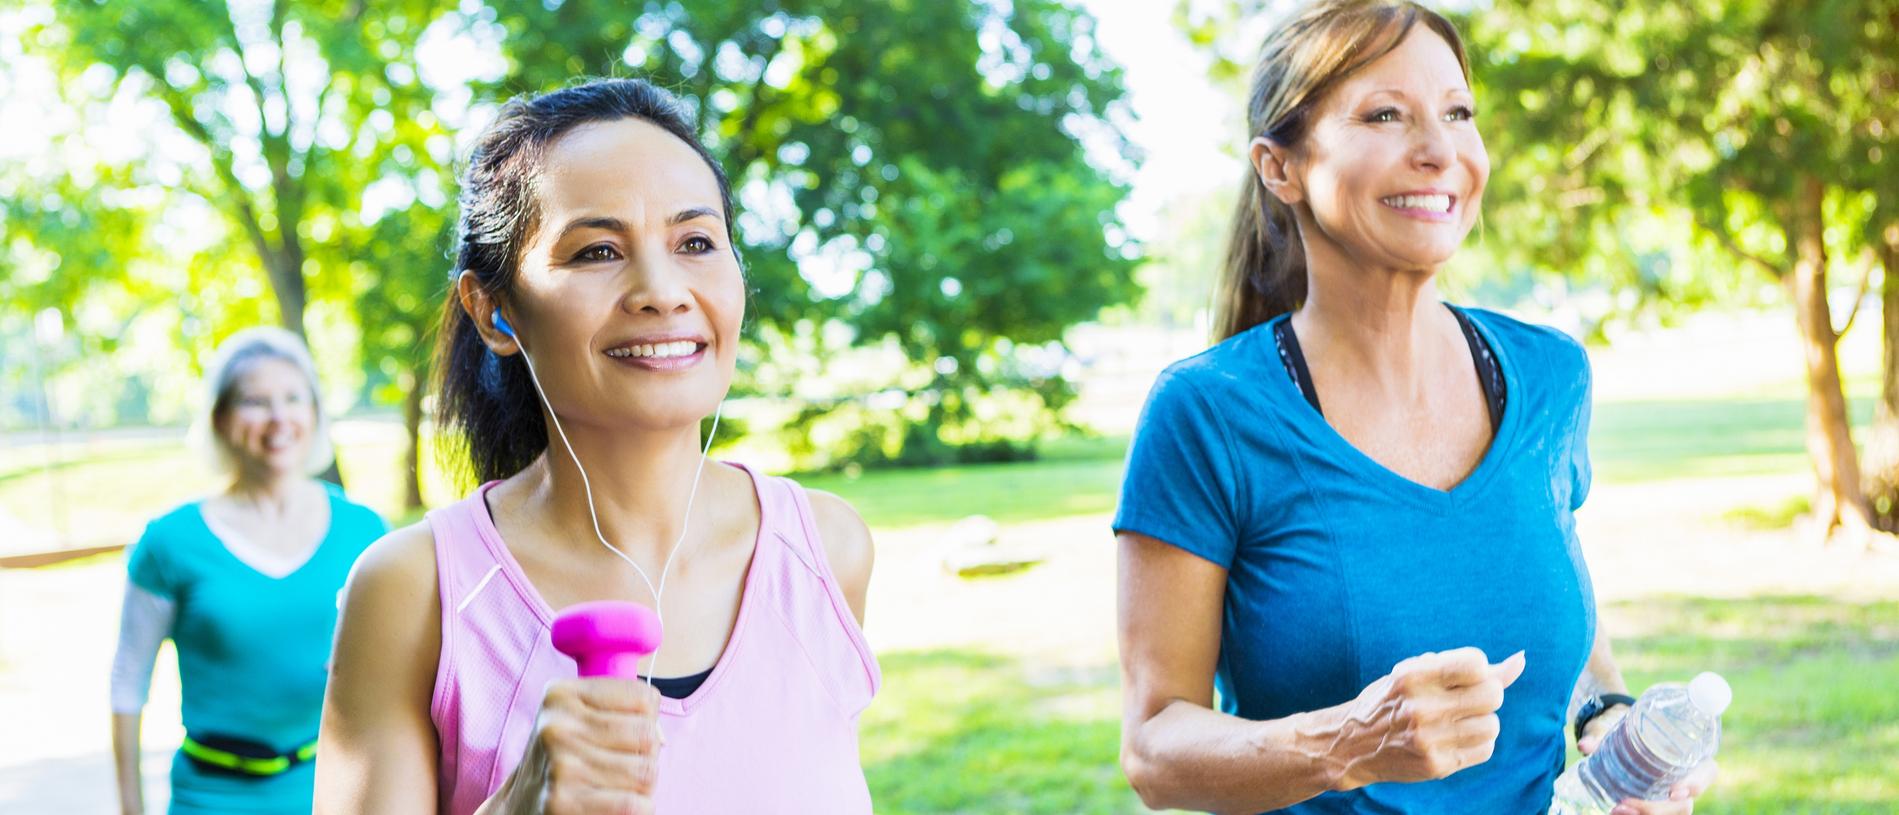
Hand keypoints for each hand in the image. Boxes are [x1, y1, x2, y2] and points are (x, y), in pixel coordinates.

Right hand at [501, 678, 661, 814]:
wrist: (522, 806)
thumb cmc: (565, 758)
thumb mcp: (579, 719)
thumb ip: (624, 712)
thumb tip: (659, 738)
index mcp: (561, 695)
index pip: (644, 698)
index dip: (643, 721)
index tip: (619, 735)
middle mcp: (556, 727)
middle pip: (648, 735)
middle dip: (644, 755)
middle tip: (617, 765)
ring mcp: (559, 765)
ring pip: (647, 772)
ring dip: (641, 785)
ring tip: (612, 786)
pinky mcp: (563, 803)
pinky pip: (635, 804)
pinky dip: (638, 808)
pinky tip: (613, 805)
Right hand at [1328, 647, 1526, 789]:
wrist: (1351, 744)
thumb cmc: (1392, 700)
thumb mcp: (1416, 673)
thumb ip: (1466, 667)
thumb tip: (1520, 661)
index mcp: (1413, 676)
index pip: (1476, 663)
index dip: (1478, 668)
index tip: (1464, 675)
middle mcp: (1421, 707)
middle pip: (1492, 695)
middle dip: (1485, 695)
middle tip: (1466, 699)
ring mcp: (1429, 739)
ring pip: (1493, 724)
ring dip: (1482, 721)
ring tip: (1458, 721)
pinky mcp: (1437, 765)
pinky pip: (1485, 749)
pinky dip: (1477, 743)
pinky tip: (1456, 738)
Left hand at [1578, 706, 1719, 814]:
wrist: (1622, 740)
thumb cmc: (1629, 731)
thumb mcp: (1618, 729)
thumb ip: (1601, 737)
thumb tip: (1584, 745)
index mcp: (1689, 755)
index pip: (1707, 772)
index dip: (1697, 783)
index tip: (1674, 791)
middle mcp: (1685, 780)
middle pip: (1684, 804)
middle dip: (1657, 809)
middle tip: (1627, 803)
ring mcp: (1673, 798)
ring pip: (1672, 814)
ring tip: (1617, 809)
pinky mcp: (1659, 805)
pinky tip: (1616, 812)